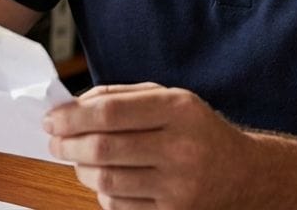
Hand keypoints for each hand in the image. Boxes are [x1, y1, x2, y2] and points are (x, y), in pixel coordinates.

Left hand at [44, 83, 254, 208]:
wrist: (244, 175)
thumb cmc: (198, 132)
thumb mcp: (171, 100)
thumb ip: (123, 97)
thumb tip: (73, 106)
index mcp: (179, 110)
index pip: (111, 111)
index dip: (73, 117)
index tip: (52, 120)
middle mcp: (181, 148)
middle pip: (104, 148)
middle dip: (68, 145)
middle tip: (55, 142)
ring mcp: (178, 186)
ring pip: (106, 180)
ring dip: (81, 170)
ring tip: (78, 160)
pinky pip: (119, 205)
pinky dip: (102, 193)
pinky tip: (106, 180)